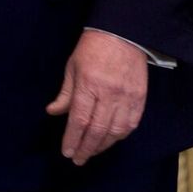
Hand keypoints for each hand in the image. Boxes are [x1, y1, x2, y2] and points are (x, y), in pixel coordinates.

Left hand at [44, 29, 147, 165]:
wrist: (123, 32)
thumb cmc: (92, 48)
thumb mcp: (72, 66)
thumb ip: (65, 93)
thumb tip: (53, 112)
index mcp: (89, 84)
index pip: (79, 120)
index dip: (72, 139)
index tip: (67, 152)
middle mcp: (109, 94)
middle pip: (97, 130)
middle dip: (86, 148)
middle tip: (78, 159)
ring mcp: (127, 97)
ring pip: (116, 131)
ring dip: (103, 146)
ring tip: (92, 151)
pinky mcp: (140, 98)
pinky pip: (131, 124)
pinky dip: (120, 136)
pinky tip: (111, 140)